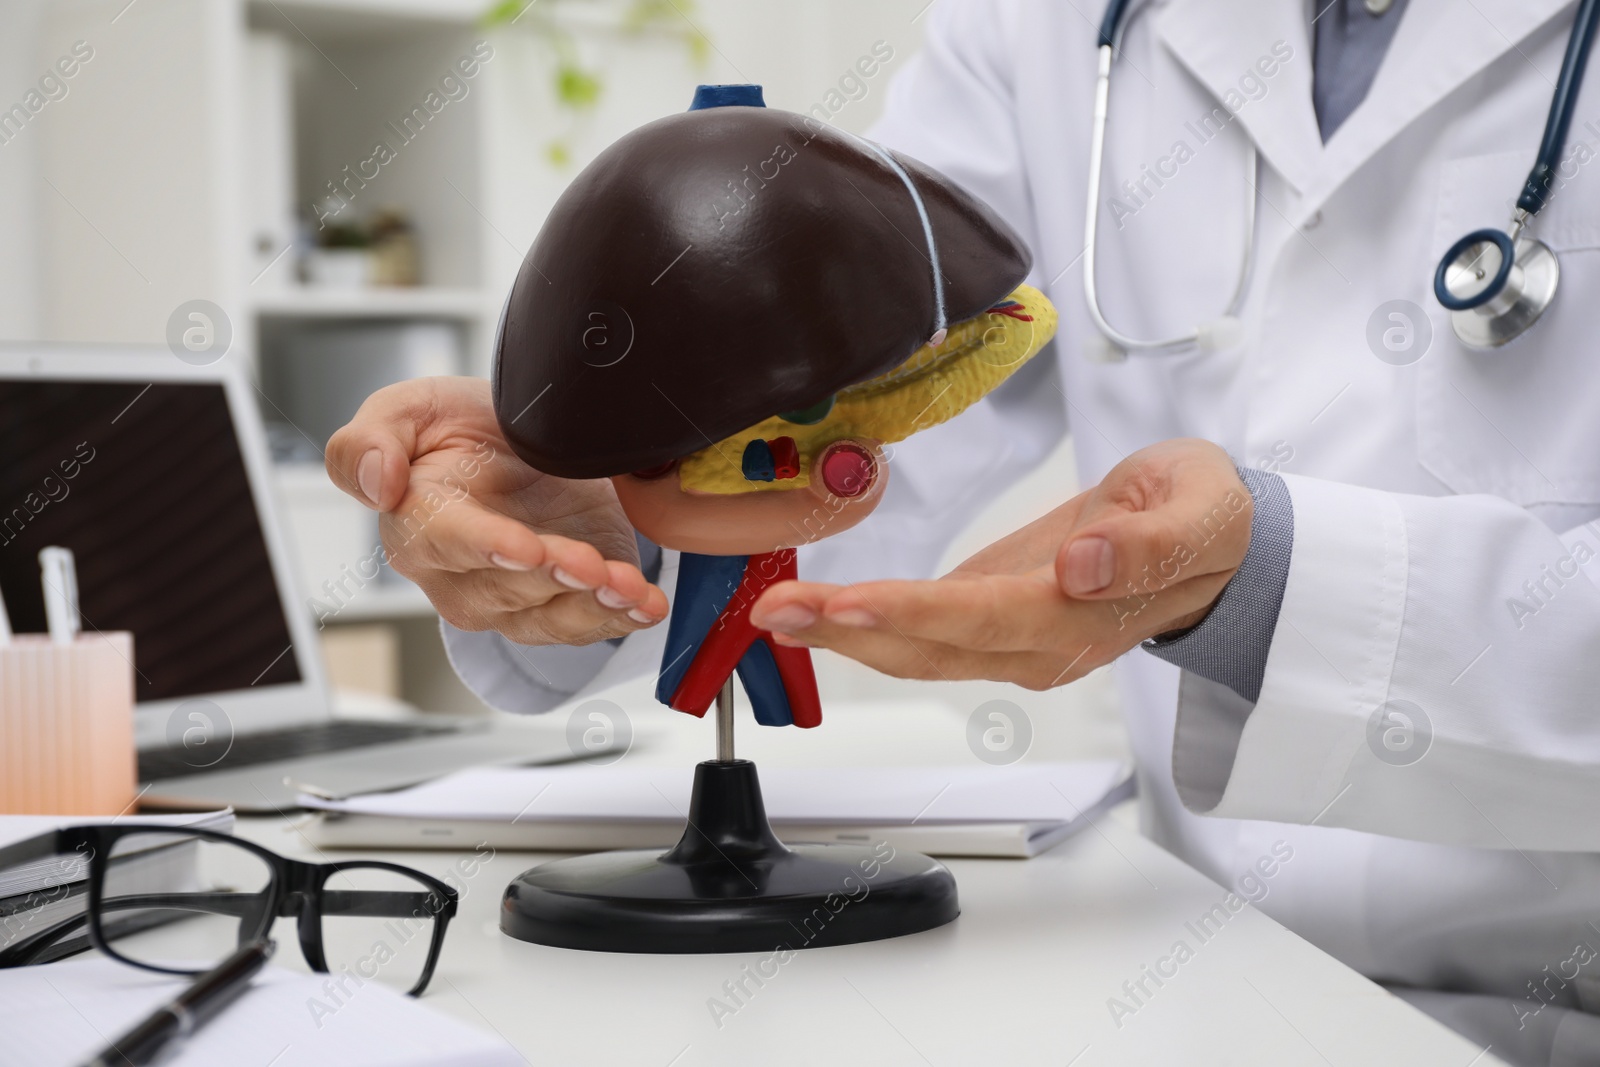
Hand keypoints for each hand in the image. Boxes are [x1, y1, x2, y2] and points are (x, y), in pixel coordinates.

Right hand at [326, 377, 667, 644]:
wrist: (517, 448)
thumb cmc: (457, 431)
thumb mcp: (410, 410)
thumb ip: (370, 441)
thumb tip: (377, 482)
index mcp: (417, 524)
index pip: (444, 542)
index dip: (486, 546)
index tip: (525, 546)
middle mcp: (458, 576)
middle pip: (504, 588)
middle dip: (552, 577)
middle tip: (590, 562)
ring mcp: (510, 600)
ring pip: (549, 617)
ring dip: (593, 605)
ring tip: (629, 587)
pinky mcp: (559, 607)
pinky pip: (587, 626)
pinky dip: (622, 617)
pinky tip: (647, 604)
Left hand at [748, 439, 1250, 688]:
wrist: (1214, 540)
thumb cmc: (1207, 516)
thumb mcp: (1201, 510)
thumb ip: (1146, 543)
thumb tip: (1078, 566)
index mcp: (1084, 616)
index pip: (987, 620)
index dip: (914, 616)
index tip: (847, 604)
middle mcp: (1039, 645)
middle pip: (932, 649)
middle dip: (848, 632)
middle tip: (773, 611)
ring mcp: (1013, 640)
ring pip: (918, 651)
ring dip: (843, 635)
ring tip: (774, 612)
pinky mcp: (994, 619)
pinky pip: (923, 633)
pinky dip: (865, 624)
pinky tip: (815, 611)